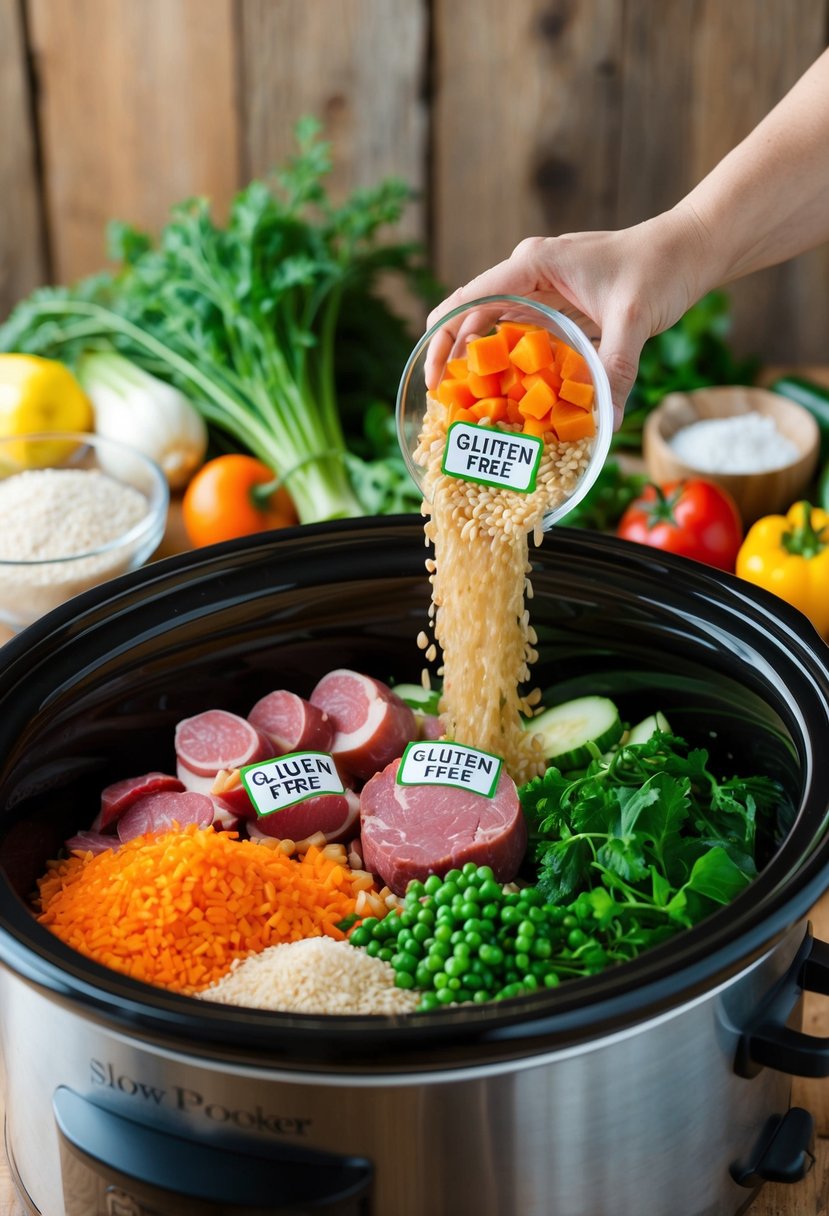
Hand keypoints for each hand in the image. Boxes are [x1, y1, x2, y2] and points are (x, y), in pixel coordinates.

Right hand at [426, 214, 702, 424]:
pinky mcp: (558, 304)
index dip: (445, 336)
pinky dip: (508, 359)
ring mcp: (542, 287)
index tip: (433, 375)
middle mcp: (530, 272)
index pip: (471, 297)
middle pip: (472, 312)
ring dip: (478, 358)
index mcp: (535, 263)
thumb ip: (616, 368)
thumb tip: (605, 423)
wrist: (691, 247)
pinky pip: (521, 332)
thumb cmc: (661, 267)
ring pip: (493, 323)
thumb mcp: (635, 319)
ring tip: (465, 398)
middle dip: (453, 353)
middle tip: (441, 398)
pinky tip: (505, 389)